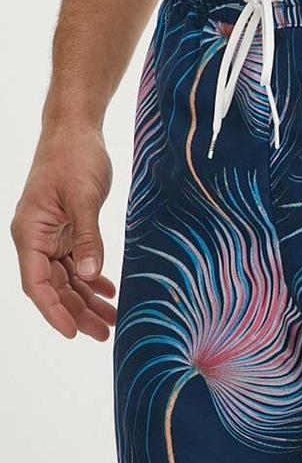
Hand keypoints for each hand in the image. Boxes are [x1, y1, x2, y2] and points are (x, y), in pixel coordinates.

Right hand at [11, 124, 115, 339]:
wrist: (75, 129)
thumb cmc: (74, 155)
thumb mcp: (83, 196)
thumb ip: (87, 236)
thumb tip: (90, 272)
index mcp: (30, 232)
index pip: (37, 283)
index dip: (54, 310)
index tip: (73, 332)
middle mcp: (36, 238)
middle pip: (54, 286)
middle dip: (77, 311)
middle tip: (104, 333)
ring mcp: (50, 234)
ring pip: (66, 277)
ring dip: (86, 298)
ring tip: (111, 319)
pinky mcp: (66, 227)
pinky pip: (75, 260)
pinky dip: (91, 276)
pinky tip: (108, 289)